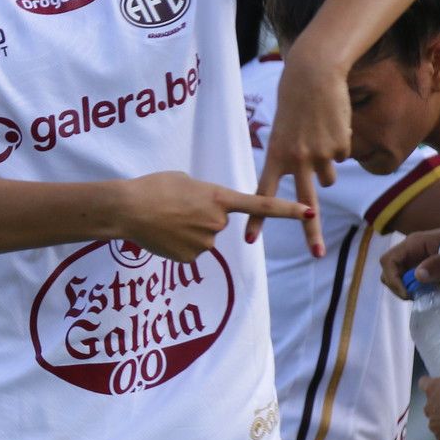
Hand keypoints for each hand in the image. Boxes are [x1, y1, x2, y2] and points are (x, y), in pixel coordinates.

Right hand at [119, 172, 308, 262]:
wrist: (128, 209)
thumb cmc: (154, 187)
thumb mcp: (185, 181)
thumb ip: (205, 195)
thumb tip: (207, 211)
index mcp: (218, 197)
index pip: (260, 205)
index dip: (287, 210)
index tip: (310, 212)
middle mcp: (217, 222)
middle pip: (219, 222)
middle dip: (202, 217)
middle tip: (177, 207)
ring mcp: (205, 242)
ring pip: (204, 237)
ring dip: (188, 230)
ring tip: (166, 219)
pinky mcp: (190, 258)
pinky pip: (191, 251)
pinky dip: (179, 243)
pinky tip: (163, 234)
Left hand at [249, 49, 348, 257]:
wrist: (314, 75)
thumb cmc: (295, 101)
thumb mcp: (283, 131)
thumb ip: (291, 158)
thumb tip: (320, 184)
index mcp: (276, 156)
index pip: (263, 194)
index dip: (258, 218)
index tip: (250, 240)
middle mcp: (297, 161)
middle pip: (306, 204)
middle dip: (311, 232)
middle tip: (317, 254)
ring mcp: (320, 155)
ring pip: (328, 178)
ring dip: (327, 164)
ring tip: (320, 135)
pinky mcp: (339, 147)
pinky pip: (341, 156)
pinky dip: (339, 145)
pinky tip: (331, 124)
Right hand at [381, 227, 439, 297]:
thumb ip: (434, 266)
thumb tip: (416, 277)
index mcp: (412, 243)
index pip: (388, 260)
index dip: (392, 278)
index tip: (406, 293)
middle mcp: (408, 249)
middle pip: (388, 268)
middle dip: (396, 285)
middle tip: (413, 296)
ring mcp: (412, 256)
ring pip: (395, 273)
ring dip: (402, 286)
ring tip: (418, 294)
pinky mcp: (418, 263)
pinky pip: (406, 276)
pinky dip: (411, 285)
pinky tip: (425, 290)